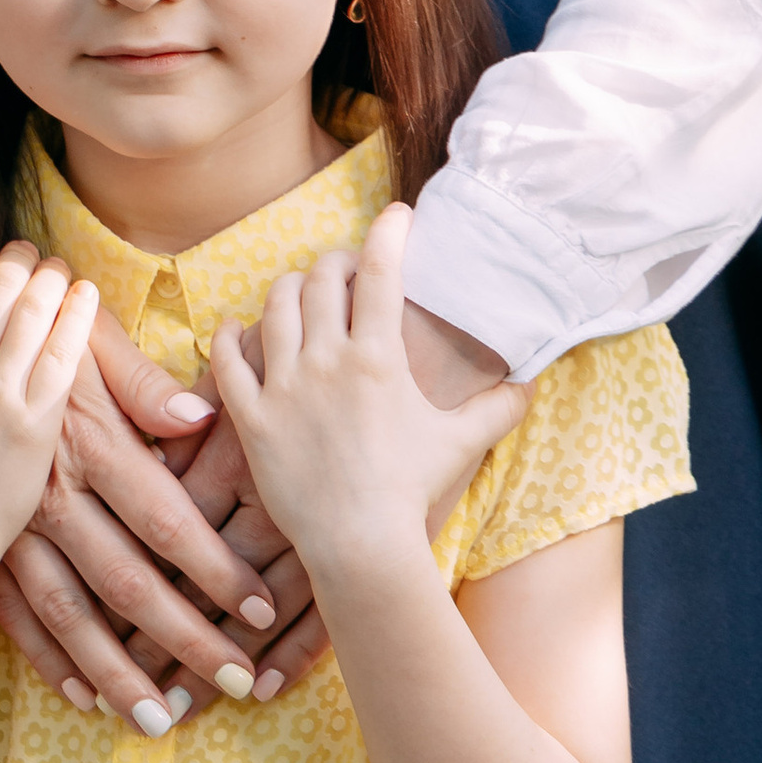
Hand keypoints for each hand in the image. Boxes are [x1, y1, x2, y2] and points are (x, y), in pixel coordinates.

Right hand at [0, 190, 278, 715]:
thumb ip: (146, 383)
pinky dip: (47, 659)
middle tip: (236, 683)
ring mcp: (9, 526)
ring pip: (70, 613)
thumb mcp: (90, 340)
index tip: (261, 610)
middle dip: (184, 637)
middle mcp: (49, 494)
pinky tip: (83, 698)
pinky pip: (13, 615)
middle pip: (127, 581)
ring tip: (162, 719)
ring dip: (118, 671)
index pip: (167, 519)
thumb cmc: (33, 331)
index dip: (216, 567)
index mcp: (88, 441)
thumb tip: (204, 418)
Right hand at [0, 241, 95, 585]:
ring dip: (53, 278)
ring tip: (61, 273)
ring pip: (36, 308)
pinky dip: (78, 315)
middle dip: (22, 258)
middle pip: (2, 282)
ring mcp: (1, 393)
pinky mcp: (39, 421)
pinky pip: (65, 352)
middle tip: (34, 257)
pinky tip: (86, 297)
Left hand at [210, 205, 527, 597]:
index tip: (397, 216)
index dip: (389, 232)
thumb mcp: (460, 444)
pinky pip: (230, 360)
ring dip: (291, 289)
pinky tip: (238, 328)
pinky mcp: (253, 419)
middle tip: (349, 271)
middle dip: (337, 263)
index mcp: (378, 357)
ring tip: (303, 294)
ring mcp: (285, 387)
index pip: (381, 270)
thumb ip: (497, 408)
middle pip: (322, 278)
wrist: (361, 546)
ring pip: (275, 306)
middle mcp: (327, 360)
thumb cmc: (411, 493)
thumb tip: (531, 384)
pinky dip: (231, 335)